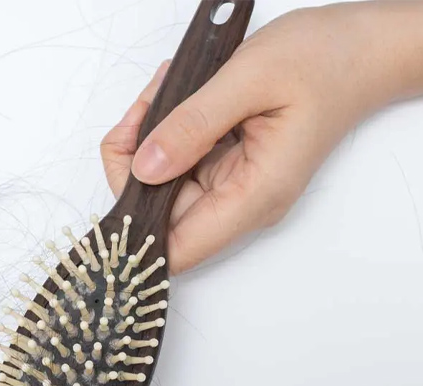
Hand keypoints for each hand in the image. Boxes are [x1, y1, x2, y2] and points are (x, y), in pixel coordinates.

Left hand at [102, 3, 414, 273]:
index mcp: (254, 195)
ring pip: (161, 183)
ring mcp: (233, 186)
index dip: (135, 230)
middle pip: (159, 212)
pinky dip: (163, 129)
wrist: (358, 50)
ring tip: (165, 92)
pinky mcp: (227, 167)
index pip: (179, 248)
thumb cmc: (322, 61)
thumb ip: (192, 126)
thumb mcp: (248, 80)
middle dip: (135, 161)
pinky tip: (174, 97)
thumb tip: (143, 169)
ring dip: (148, 138)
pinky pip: (176, 161)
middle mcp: (242, 201)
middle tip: (143, 110)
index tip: (115, 182)